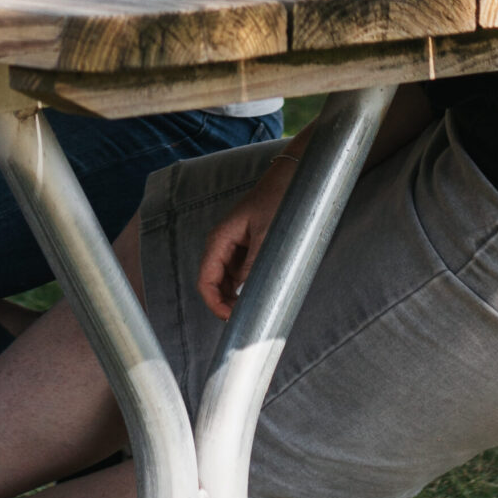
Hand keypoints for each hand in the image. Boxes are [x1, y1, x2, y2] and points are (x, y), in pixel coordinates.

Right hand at [196, 151, 301, 318]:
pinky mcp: (247, 247)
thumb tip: (244, 295)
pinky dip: (246, 286)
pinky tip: (261, 291)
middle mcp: (222, 244)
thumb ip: (254, 266)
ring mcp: (234, 246)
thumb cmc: (278, 200)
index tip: (231, 318)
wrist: (291, 179)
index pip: (205, 280)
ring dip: (236, 297)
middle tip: (248, 318)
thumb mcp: (267, 235)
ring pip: (227, 281)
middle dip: (225, 304)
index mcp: (220, 239)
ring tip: (256, 308)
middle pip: (214, 284)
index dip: (214, 303)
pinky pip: (241, 272)